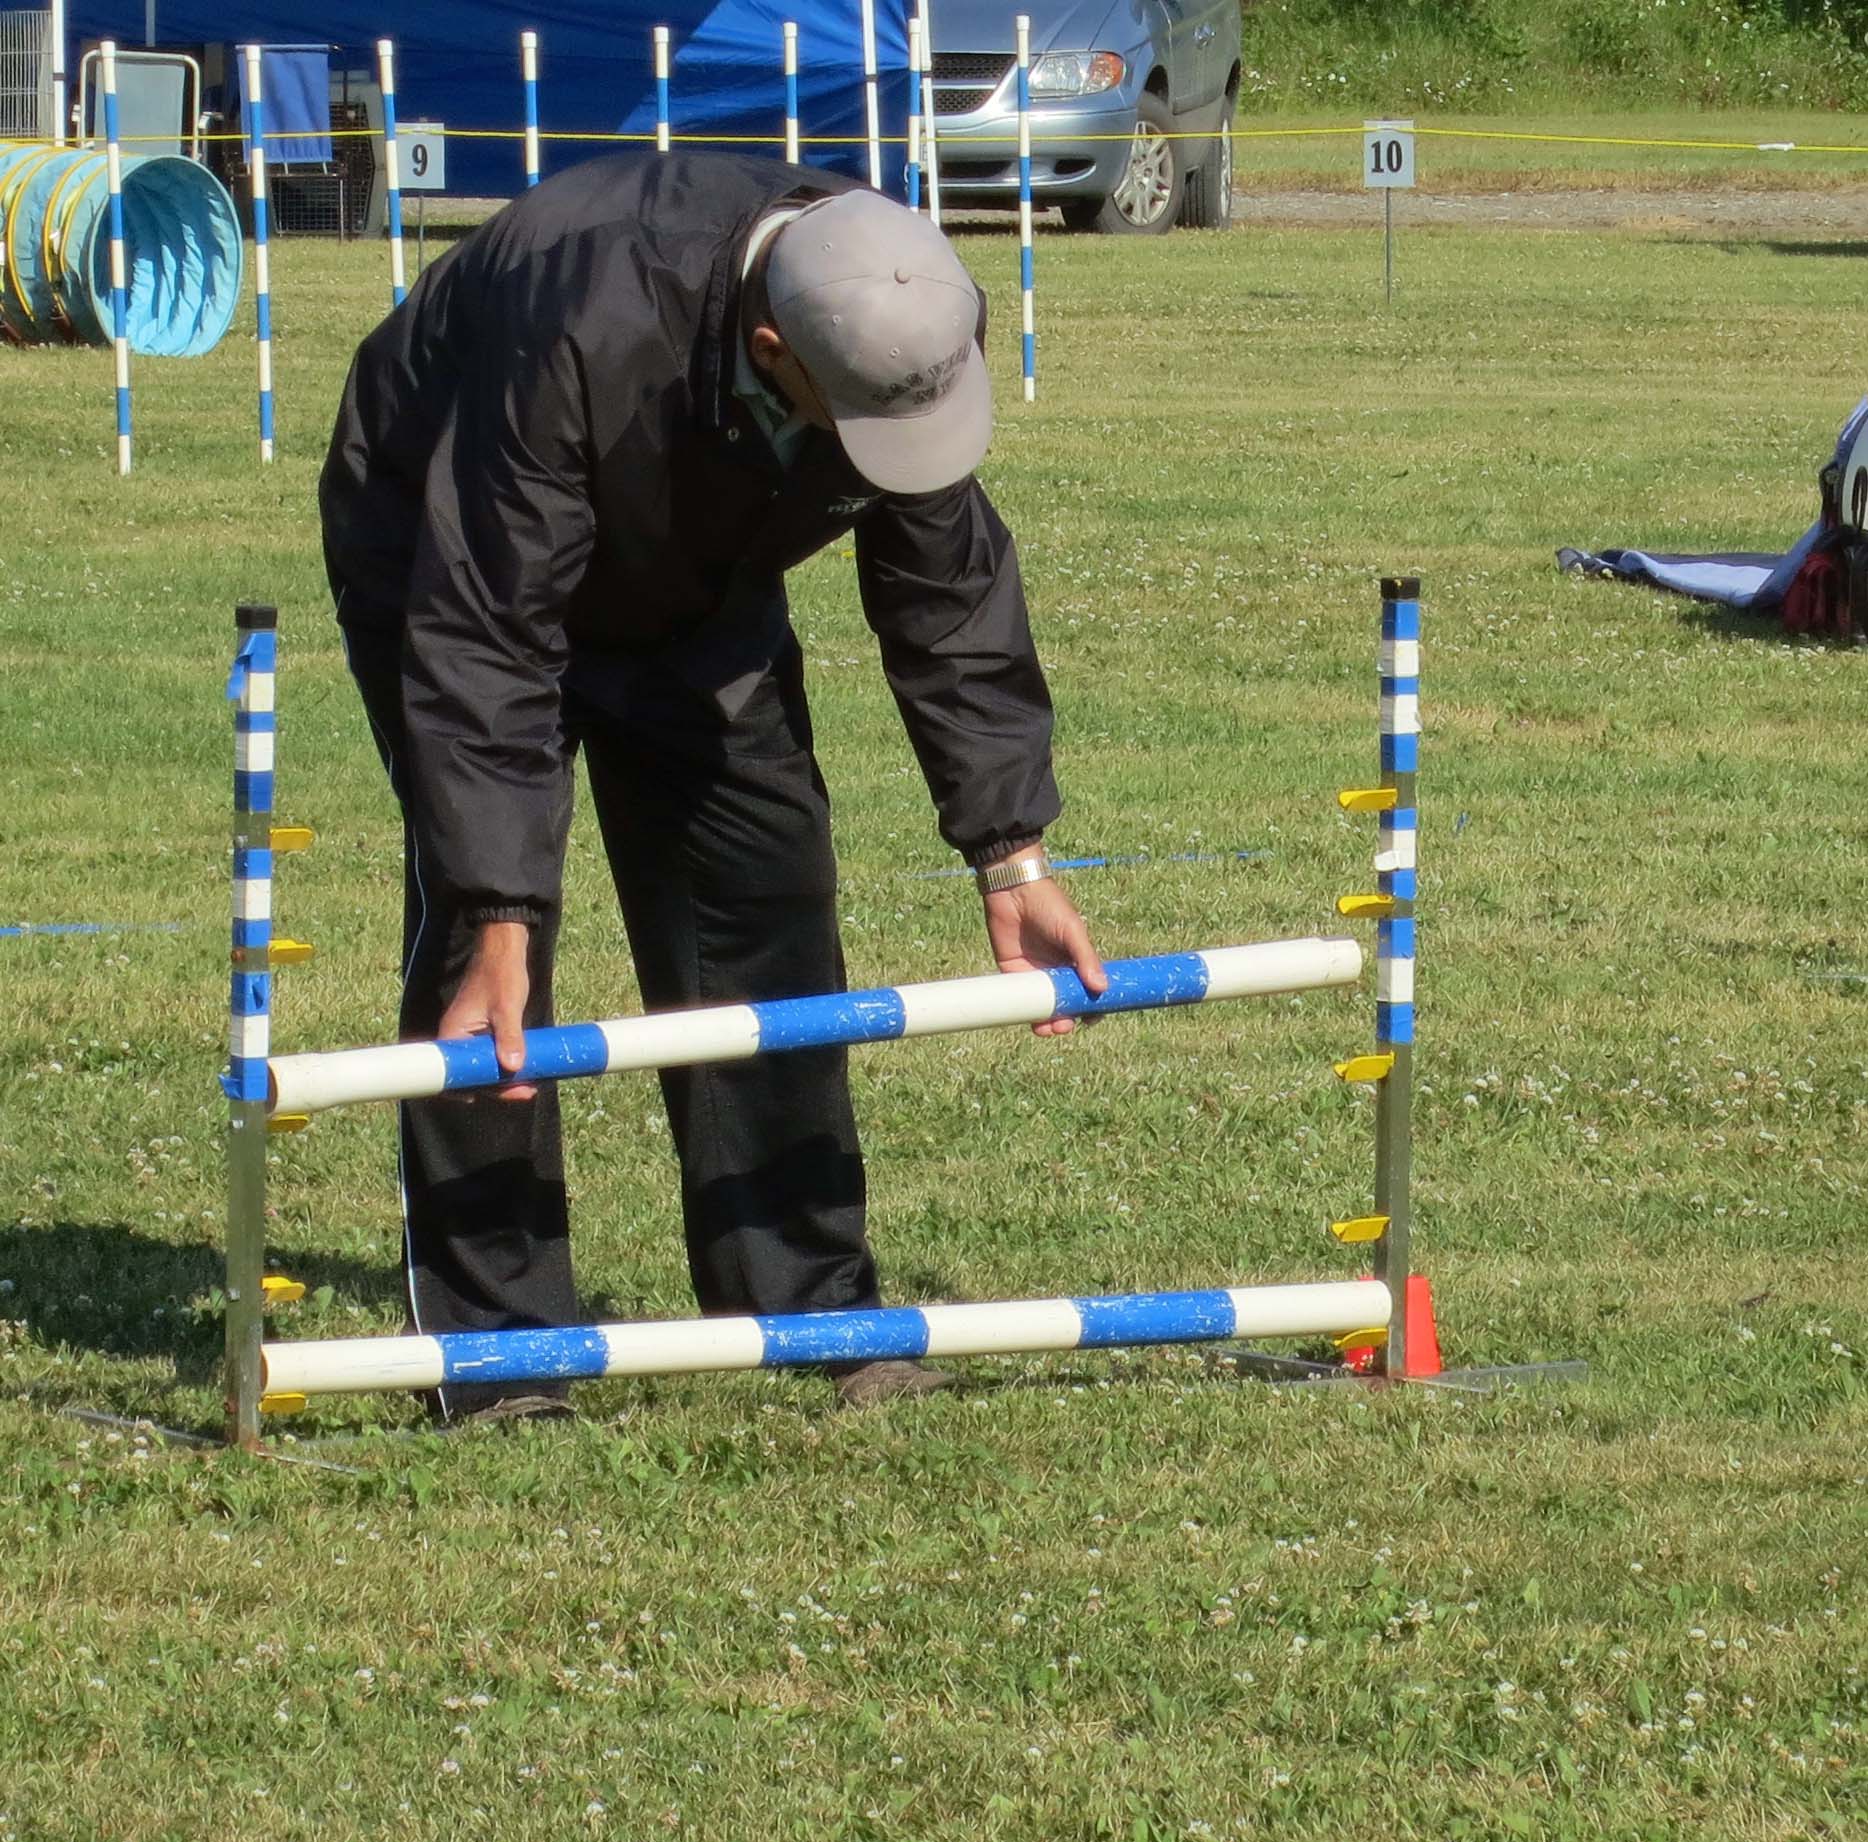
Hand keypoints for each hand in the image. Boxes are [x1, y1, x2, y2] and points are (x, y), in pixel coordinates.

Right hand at [436, 920, 535, 1100]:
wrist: (504, 948)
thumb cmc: (501, 973)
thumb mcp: (507, 1007)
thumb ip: (510, 1036)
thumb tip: (513, 1067)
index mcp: (452, 1034)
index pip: (451, 1074)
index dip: (468, 1090)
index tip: (492, 1097)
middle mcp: (456, 1037)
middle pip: (471, 1074)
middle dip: (496, 1087)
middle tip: (527, 1092)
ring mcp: (470, 1034)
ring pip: (483, 1065)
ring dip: (504, 1077)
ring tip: (531, 1086)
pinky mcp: (484, 1030)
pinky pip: (491, 1054)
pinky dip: (506, 1063)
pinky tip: (526, 1070)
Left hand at [980, 850, 1106, 1037]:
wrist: (1013, 890)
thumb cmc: (1049, 905)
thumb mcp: (1072, 931)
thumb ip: (1086, 958)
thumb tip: (1101, 988)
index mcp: (1077, 959)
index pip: (1089, 989)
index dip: (1092, 1006)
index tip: (1092, 1019)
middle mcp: (1058, 969)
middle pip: (1066, 1003)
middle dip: (1067, 1018)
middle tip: (1064, 1026)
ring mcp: (1036, 972)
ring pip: (1044, 1006)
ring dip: (1048, 1021)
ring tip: (1049, 1028)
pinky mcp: (1013, 972)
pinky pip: (1022, 998)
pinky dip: (1028, 1012)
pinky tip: (1032, 1022)